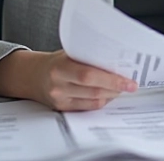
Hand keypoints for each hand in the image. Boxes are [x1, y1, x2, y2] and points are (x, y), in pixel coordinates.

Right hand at [0, 49, 135, 110]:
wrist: (33, 75)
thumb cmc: (55, 61)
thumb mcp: (69, 53)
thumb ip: (88, 57)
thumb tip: (116, 60)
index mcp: (60, 67)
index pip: (89, 75)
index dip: (112, 79)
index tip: (128, 80)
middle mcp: (59, 85)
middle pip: (94, 90)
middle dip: (116, 88)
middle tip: (130, 85)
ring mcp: (60, 99)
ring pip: (93, 101)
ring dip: (111, 95)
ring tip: (121, 88)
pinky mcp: (62, 109)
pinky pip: (87, 108)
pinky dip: (101, 101)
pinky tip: (107, 94)